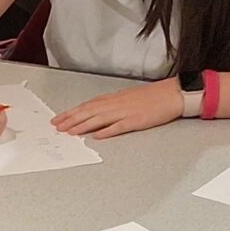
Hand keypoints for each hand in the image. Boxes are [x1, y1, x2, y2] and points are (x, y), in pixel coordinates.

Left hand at [53, 79, 185, 139]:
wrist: (171, 94)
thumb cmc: (151, 97)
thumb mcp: (128, 98)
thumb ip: (112, 105)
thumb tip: (96, 114)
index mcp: (114, 99)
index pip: (87, 105)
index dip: (71, 112)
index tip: (58, 119)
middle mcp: (116, 104)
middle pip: (89, 111)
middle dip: (71, 119)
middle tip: (57, 127)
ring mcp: (126, 112)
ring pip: (100, 119)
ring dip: (83, 126)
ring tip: (70, 132)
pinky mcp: (137, 121)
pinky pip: (119, 127)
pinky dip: (107, 131)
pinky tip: (97, 136)